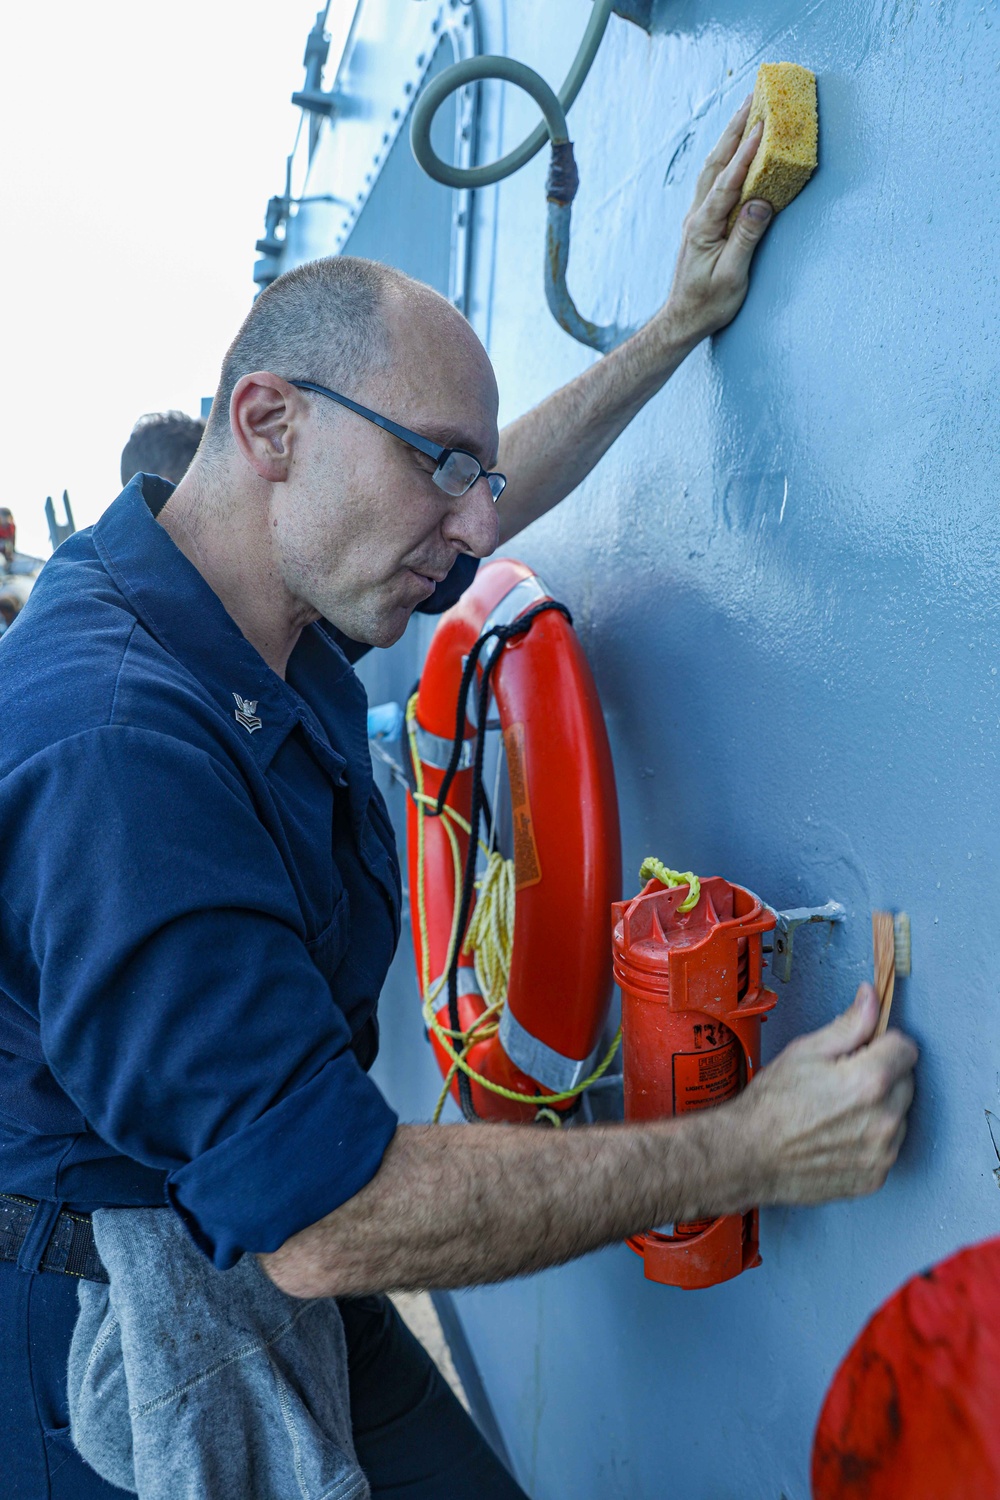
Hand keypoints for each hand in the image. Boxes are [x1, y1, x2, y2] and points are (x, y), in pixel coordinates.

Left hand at [652, 97, 773, 349]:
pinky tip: (735, 148)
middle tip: (754, 97)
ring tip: (748, 111)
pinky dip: (727, 157)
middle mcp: (697, 216)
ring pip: (714, 168)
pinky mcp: (702, 222)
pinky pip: (715, 180)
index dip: (746, 153)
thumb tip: (760, 204)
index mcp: (704, 226)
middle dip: (736, 128)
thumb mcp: (732, 276)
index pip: (728, 182)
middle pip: (717, 163)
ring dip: (730, 137)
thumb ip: (745, 239)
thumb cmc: (708, 305)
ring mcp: (697, 217)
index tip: (762, 126)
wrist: (682, 321)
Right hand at [723, 983, 917, 1209]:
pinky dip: (870, 1140)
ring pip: (898, 1116)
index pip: (906, 1048)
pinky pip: (887, 1148)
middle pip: (905, 1081)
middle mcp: (885, 1120)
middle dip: (882, 1074)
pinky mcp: (875, 1177)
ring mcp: (882, 1153)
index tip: (862, 1050)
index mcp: (871, 1081)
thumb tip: (872, 999)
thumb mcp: (805, 1051)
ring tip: (838, 1111)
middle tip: (842, 1081)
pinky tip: (839, 1135)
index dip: (882, 1043)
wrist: (749, 1156)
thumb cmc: (772, 1104)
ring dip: (880, 1109)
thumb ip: (849, 1025)